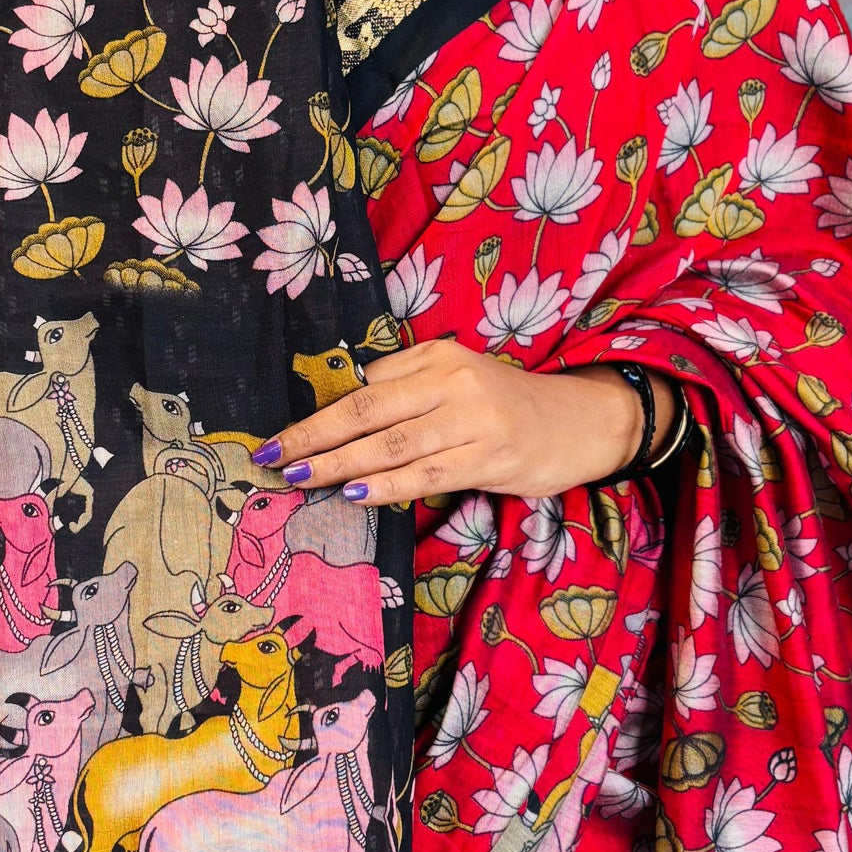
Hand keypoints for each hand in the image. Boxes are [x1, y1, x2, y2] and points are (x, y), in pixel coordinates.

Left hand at [254, 338, 661, 506]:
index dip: (316, 415)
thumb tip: (342, 406)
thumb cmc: (508, 405)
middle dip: (311, 438)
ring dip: (338, 464)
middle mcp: (453, 382)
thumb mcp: (458, 377)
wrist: (581, 421)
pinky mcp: (490, 457)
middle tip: (270, 459)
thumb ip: (406, 383)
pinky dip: (386, 485)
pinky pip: (427, 474)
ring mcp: (473, 421)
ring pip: (391, 445)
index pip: (364, 388)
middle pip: (367, 412)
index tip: (276, 439)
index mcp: (438, 358)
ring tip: (298, 478)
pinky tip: (355, 493)